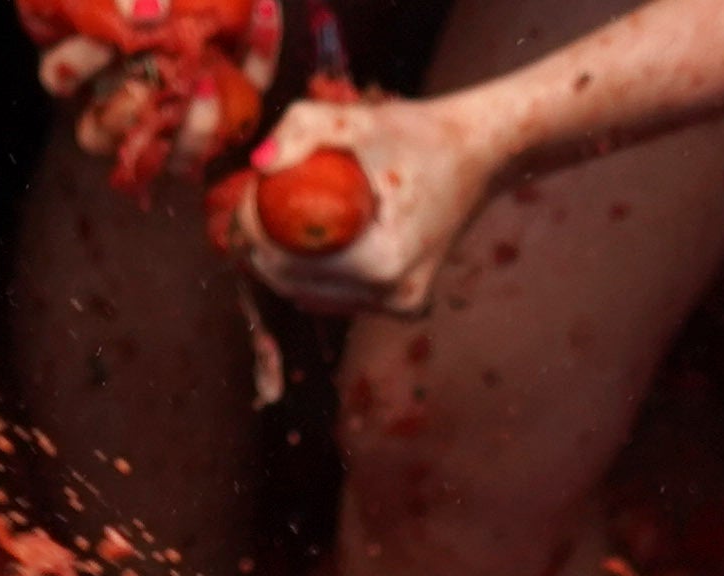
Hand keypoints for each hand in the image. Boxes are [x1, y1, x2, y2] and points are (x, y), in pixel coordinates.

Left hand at [218, 88, 500, 314]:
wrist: (477, 156)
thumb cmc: (419, 134)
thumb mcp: (360, 119)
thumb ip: (304, 127)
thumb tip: (259, 167)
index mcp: (382, 264)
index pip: (286, 262)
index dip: (251, 228)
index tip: (246, 190)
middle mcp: (392, 298)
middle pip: (292, 285)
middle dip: (260, 246)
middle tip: (253, 200)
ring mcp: (399, 308)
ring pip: (309, 297)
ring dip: (282, 261)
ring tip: (276, 213)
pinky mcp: (401, 307)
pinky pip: (334, 297)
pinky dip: (311, 272)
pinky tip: (306, 237)